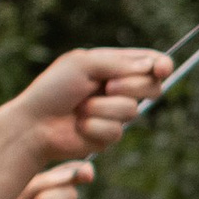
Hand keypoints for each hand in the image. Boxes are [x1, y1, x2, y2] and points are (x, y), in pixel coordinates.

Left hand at [13, 47, 170, 162]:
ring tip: (80, 108)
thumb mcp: (83, 64)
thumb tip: (151, 68)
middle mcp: (118, 88)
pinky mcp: (109, 135)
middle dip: (132, 87)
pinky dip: (95, 126)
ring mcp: (114, 113)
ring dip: (103, 108)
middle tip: (107, 87)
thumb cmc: (54, 89)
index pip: (149, 62)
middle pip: (152, 87)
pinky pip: (116, 131)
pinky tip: (79, 126)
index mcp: (113, 66)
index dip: (162, 65)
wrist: (35, 124)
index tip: (163, 69)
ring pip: (132, 111)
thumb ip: (118, 63)